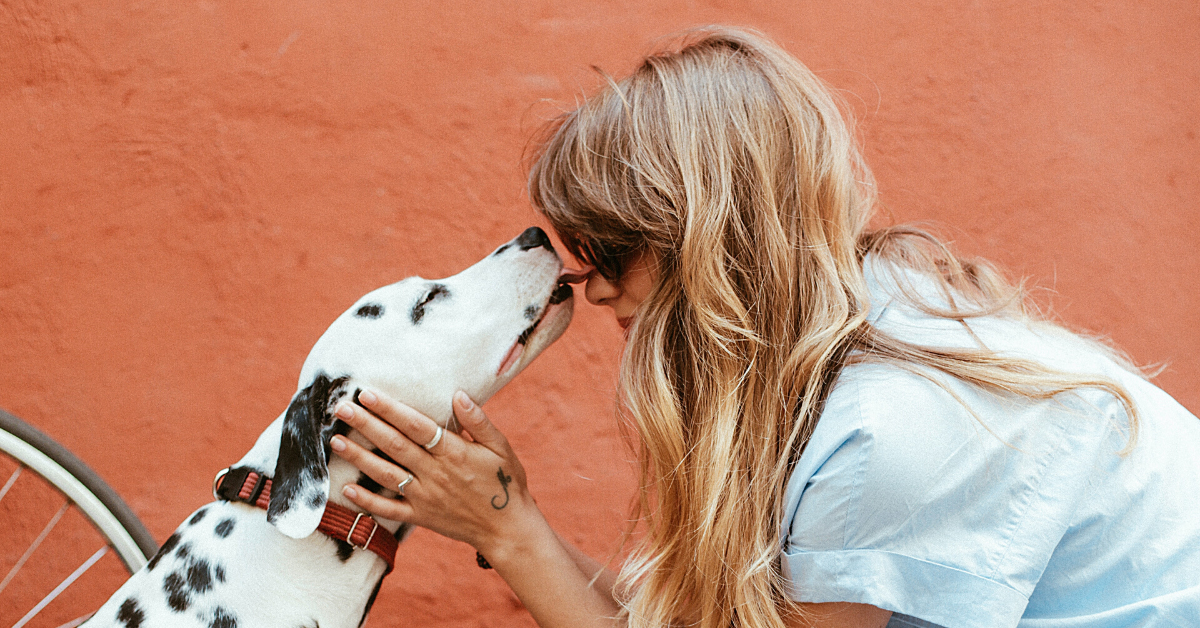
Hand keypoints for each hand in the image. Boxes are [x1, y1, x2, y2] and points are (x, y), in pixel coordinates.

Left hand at [329, 388, 538, 557]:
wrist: (508, 528)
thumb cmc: (506, 482)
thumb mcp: (501, 447)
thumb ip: (478, 422)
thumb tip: (458, 394)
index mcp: (454, 452)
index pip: (415, 425)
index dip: (390, 409)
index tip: (368, 394)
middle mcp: (435, 473)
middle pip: (394, 445)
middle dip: (365, 424)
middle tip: (341, 408)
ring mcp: (425, 497)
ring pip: (385, 473)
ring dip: (359, 456)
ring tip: (336, 440)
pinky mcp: (421, 516)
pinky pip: (389, 509)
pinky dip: (367, 501)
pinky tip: (347, 488)